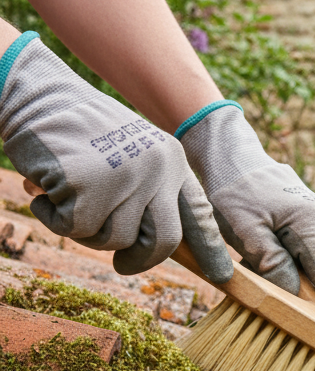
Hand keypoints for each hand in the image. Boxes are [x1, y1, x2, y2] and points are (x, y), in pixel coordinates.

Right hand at [0, 33, 232, 280]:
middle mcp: (158, 169)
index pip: (199, 214)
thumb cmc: (80, 131)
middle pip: (163, 241)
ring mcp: (126, 177)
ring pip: (114, 239)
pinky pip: (74, 229)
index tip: (221, 276)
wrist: (37, 95)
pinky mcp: (89, 185)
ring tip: (70, 194)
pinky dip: (54, 217)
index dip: (209, 249)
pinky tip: (47, 190)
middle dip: (142, 261)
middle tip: (123, 266)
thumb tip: (164, 246)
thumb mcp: (131, 155)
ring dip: (86, 229)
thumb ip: (149, 193)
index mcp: (173, 161)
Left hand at [176, 102, 314, 326]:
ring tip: (252, 257)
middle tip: (272, 291)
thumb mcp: (244, 228)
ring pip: (309, 261)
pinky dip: (283, 258)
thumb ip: (270, 262)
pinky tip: (258, 248)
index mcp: (310, 221)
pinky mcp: (307, 220)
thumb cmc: (233, 190)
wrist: (230, 156)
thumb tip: (293, 293)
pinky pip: (301, 251)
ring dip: (287, 270)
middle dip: (302, 288)